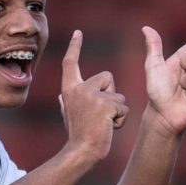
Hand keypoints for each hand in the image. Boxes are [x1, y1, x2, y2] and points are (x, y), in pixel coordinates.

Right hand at [59, 29, 129, 163]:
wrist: (81, 152)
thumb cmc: (77, 135)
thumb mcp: (68, 115)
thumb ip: (66, 102)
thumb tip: (61, 96)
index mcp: (69, 89)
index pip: (70, 63)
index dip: (75, 47)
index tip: (78, 32)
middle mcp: (79, 89)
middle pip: (107, 77)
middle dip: (111, 95)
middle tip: (101, 115)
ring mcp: (92, 96)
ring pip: (119, 95)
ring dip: (118, 110)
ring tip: (104, 124)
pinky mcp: (106, 105)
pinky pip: (124, 108)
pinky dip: (121, 120)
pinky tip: (110, 128)